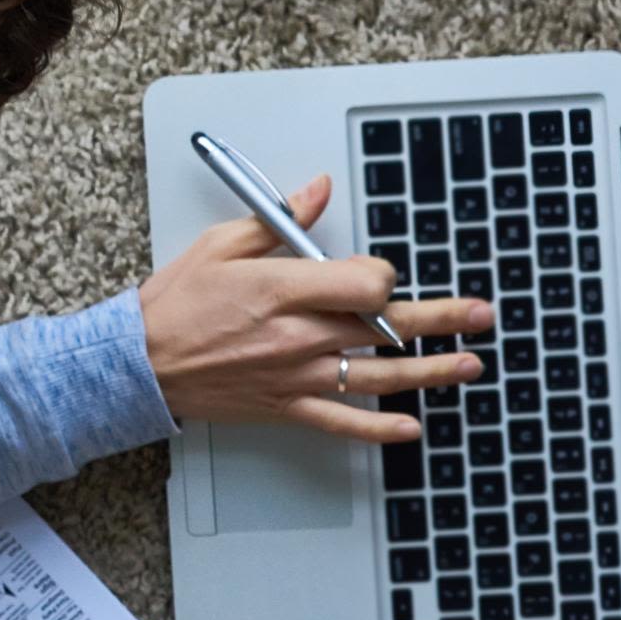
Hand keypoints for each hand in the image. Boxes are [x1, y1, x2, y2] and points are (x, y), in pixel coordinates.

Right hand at [140, 174, 492, 442]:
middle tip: (481, 315)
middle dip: (442, 318)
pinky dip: (379, 428)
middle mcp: (298, 335)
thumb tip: (316, 191)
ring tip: (469, 363)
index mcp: (283, 289)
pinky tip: (410, 427)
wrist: (139, 363)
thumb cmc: (175, 303)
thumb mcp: (220, 244)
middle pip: (386, 327)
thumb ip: (278, 220)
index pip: (367, 283)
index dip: (383, 275)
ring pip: (379, 375)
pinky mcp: (286, 406)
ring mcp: (296, 375)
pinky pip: (342, 422)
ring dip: (431, 371)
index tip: (378, 273)